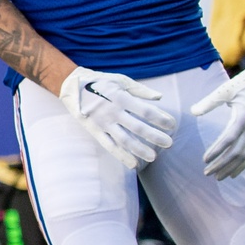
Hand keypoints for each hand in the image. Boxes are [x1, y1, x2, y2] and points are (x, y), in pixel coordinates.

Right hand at [58, 66, 176, 167]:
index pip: (145, 111)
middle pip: (138, 127)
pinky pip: (110, 146)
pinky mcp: (95, 131)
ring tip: (153, 157)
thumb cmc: (100, 81)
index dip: (160, 118)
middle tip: (169, 144)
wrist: (71, 86)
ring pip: (124, 140)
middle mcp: (113, 112)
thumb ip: (140, 90)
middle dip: (155, 136)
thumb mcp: (121, 80)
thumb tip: (160, 98)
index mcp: (121, 98)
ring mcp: (103, 123)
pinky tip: (133, 164)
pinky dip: (121, 156)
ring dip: (140, 150)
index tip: (172, 124)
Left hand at [189, 62, 244, 179]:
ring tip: (218, 177)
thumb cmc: (242, 84)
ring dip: (232, 167)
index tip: (205, 160)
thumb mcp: (225, 90)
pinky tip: (234, 173)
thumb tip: (193, 112)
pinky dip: (243, 164)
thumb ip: (209, 102)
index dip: (217, 150)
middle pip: (237, 151)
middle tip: (207, 173)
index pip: (229, 139)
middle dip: (222, 164)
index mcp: (244, 117)